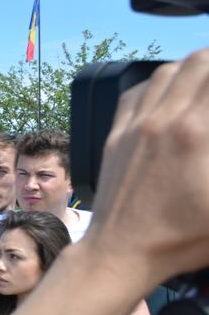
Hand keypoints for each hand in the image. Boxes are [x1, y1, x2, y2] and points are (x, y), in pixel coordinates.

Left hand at [89, 51, 208, 286]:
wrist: (120, 252)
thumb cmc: (180, 238)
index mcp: (195, 133)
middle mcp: (162, 120)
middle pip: (198, 62)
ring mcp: (134, 126)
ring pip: (166, 72)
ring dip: (192, 69)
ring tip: (208, 83)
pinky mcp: (115, 136)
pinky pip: (135, 93)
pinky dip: (158, 84)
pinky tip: (171, 95)